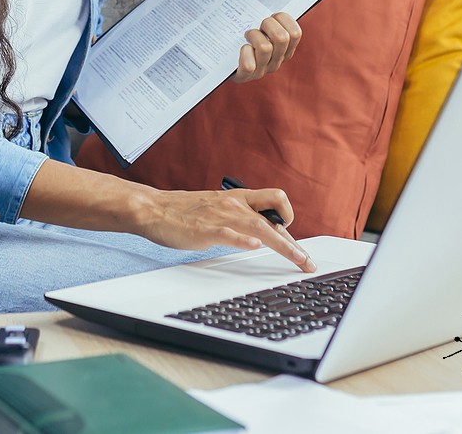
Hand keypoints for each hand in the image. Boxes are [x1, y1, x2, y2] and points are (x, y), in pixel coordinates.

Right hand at [135, 187, 315, 272]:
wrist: (155, 209)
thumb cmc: (185, 212)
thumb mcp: (219, 208)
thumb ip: (239, 217)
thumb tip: (261, 233)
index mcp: (238, 198)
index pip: (275, 202)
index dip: (290, 219)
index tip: (296, 242)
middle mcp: (234, 204)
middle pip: (274, 218)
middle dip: (294, 243)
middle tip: (307, 262)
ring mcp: (220, 216)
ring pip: (259, 226)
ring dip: (282, 244)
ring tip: (296, 258)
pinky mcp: (205, 229)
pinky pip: (228, 232)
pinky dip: (242, 239)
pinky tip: (254, 246)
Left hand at [228, 11, 300, 82]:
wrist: (225, 64)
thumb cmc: (246, 39)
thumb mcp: (262, 30)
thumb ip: (271, 20)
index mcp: (285, 50)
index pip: (296, 33)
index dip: (284, 19)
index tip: (272, 16)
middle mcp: (276, 61)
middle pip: (282, 38)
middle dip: (268, 24)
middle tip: (259, 25)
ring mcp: (261, 70)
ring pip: (265, 48)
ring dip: (253, 36)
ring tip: (247, 35)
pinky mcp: (245, 76)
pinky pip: (249, 65)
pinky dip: (244, 52)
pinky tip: (241, 49)